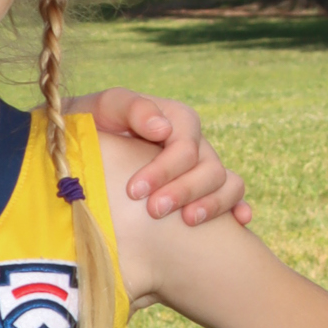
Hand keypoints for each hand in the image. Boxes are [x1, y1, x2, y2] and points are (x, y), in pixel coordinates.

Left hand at [84, 88, 251, 226]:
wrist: (87, 141)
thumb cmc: (97, 122)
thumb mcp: (107, 106)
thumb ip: (133, 108)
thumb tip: (163, 129)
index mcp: (177, 120)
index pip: (184, 147)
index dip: (163, 170)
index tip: (134, 191)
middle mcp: (196, 143)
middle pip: (209, 169)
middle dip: (183, 191)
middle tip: (153, 211)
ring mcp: (204, 166)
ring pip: (227, 183)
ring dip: (213, 203)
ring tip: (188, 221)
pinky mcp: (204, 188)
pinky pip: (233, 195)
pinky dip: (239, 207)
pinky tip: (239, 221)